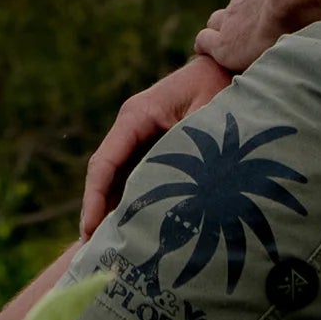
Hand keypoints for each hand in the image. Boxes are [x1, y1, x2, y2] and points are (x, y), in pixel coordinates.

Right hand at [79, 55, 232, 241]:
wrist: (231, 67)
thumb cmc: (221, 87)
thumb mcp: (206, 118)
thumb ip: (188, 150)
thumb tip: (179, 196)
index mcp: (137, 115)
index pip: (105, 162)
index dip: (94, 198)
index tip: (89, 230)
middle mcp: (132, 126)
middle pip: (105, 175)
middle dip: (97, 212)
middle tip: (94, 252)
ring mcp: (140, 136)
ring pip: (116, 179)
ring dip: (110, 211)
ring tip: (107, 250)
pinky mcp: (152, 146)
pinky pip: (133, 177)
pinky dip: (128, 202)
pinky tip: (130, 230)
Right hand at [193, 0, 302, 74]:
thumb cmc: (283, 34)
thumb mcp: (261, 65)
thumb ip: (246, 65)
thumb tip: (250, 87)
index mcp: (226, 42)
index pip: (204, 40)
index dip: (206, 44)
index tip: (208, 48)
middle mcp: (230, 13)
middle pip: (218, 18)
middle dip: (224, 26)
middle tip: (244, 36)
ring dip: (250, 6)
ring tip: (273, 14)